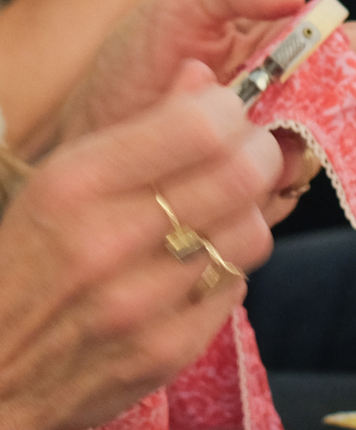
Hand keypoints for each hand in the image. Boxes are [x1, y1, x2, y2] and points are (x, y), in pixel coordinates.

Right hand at [0, 72, 280, 429]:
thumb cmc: (24, 264)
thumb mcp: (59, 182)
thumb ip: (138, 127)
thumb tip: (203, 76)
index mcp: (76, 186)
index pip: (201, 127)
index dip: (228, 111)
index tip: (222, 116)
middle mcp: (109, 244)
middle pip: (242, 175)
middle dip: (256, 154)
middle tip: (244, 155)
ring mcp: (141, 305)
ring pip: (252, 231)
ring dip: (245, 213)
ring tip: (218, 212)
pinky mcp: (167, 353)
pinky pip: (237, 285)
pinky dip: (226, 267)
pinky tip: (194, 266)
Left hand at [62, 0, 355, 224]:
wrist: (87, 134)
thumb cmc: (135, 60)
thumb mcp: (176, 4)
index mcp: (296, 45)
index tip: (337, 67)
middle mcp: (300, 101)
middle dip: (346, 116)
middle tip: (295, 115)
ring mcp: (280, 153)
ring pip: (318, 162)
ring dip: (281, 154)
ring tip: (224, 139)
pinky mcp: (254, 201)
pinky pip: (277, 205)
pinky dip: (249, 192)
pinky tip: (207, 174)